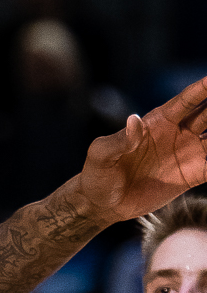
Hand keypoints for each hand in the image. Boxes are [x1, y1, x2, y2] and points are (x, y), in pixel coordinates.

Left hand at [74, 74, 206, 224]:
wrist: (103, 204)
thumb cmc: (98, 174)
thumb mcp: (102, 154)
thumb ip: (119, 139)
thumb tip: (134, 121)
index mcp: (159, 121)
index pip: (188, 100)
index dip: (203, 88)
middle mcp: (179, 133)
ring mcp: (188, 153)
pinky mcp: (192, 175)